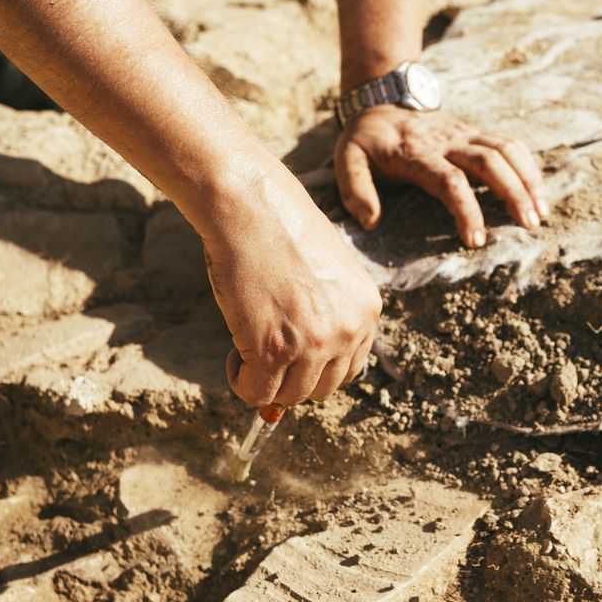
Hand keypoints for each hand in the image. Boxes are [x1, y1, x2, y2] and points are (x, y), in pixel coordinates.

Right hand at [200, 161, 382, 408]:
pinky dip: (242, 382)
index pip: (349, 368)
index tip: (292, 350)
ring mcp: (313, 342)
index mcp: (367, 309)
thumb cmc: (279, 230)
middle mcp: (348, 329)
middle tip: (267, 348)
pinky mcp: (273, 349)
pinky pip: (257, 393)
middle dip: (293, 377)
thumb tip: (289, 388)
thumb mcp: (321, 276)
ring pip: (290, 396)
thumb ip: (320, 322)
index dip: (316, 366)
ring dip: (266, 381)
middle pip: (323, 389)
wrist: (249, 204)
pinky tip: (235, 353)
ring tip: (248, 346)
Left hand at [335, 105, 547, 247]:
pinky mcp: (475, 132)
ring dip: (527, 180)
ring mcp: (465, 133)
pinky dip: (527, 166)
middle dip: (512, 193)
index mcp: (417, 153)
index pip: (449, 180)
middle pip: (490, 161)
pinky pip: (509, 144)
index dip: (466, 210)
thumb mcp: (346, 159)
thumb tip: (371, 222)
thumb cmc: (366, 139)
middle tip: (527, 225)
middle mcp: (447, 140)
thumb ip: (355, 190)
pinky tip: (538, 192)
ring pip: (506, 149)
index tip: (476, 240)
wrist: (381, 98)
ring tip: (540, 213)